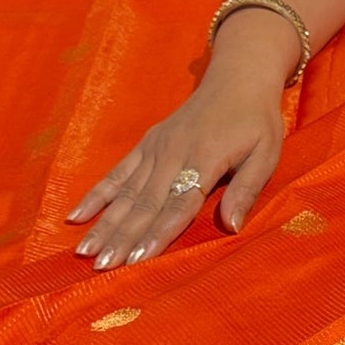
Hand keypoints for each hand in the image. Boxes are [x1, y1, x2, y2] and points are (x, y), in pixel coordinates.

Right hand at [67, 70, 285, 268]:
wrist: (237, 77)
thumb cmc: (257, 121)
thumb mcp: (267, 153)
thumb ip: (247, 189)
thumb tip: (232, 227)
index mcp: (205, 159)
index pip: (178, 205)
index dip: (157, 233)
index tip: (137, 259)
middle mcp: (173, 154)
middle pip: (145, 204)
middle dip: (122, 237)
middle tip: (102, 266)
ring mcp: (155, 149)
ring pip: (126, 192)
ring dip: (105, 223)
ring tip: (85, 251)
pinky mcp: (146, 144)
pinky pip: (117, 173)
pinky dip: (97, 194)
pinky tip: (77, 215)